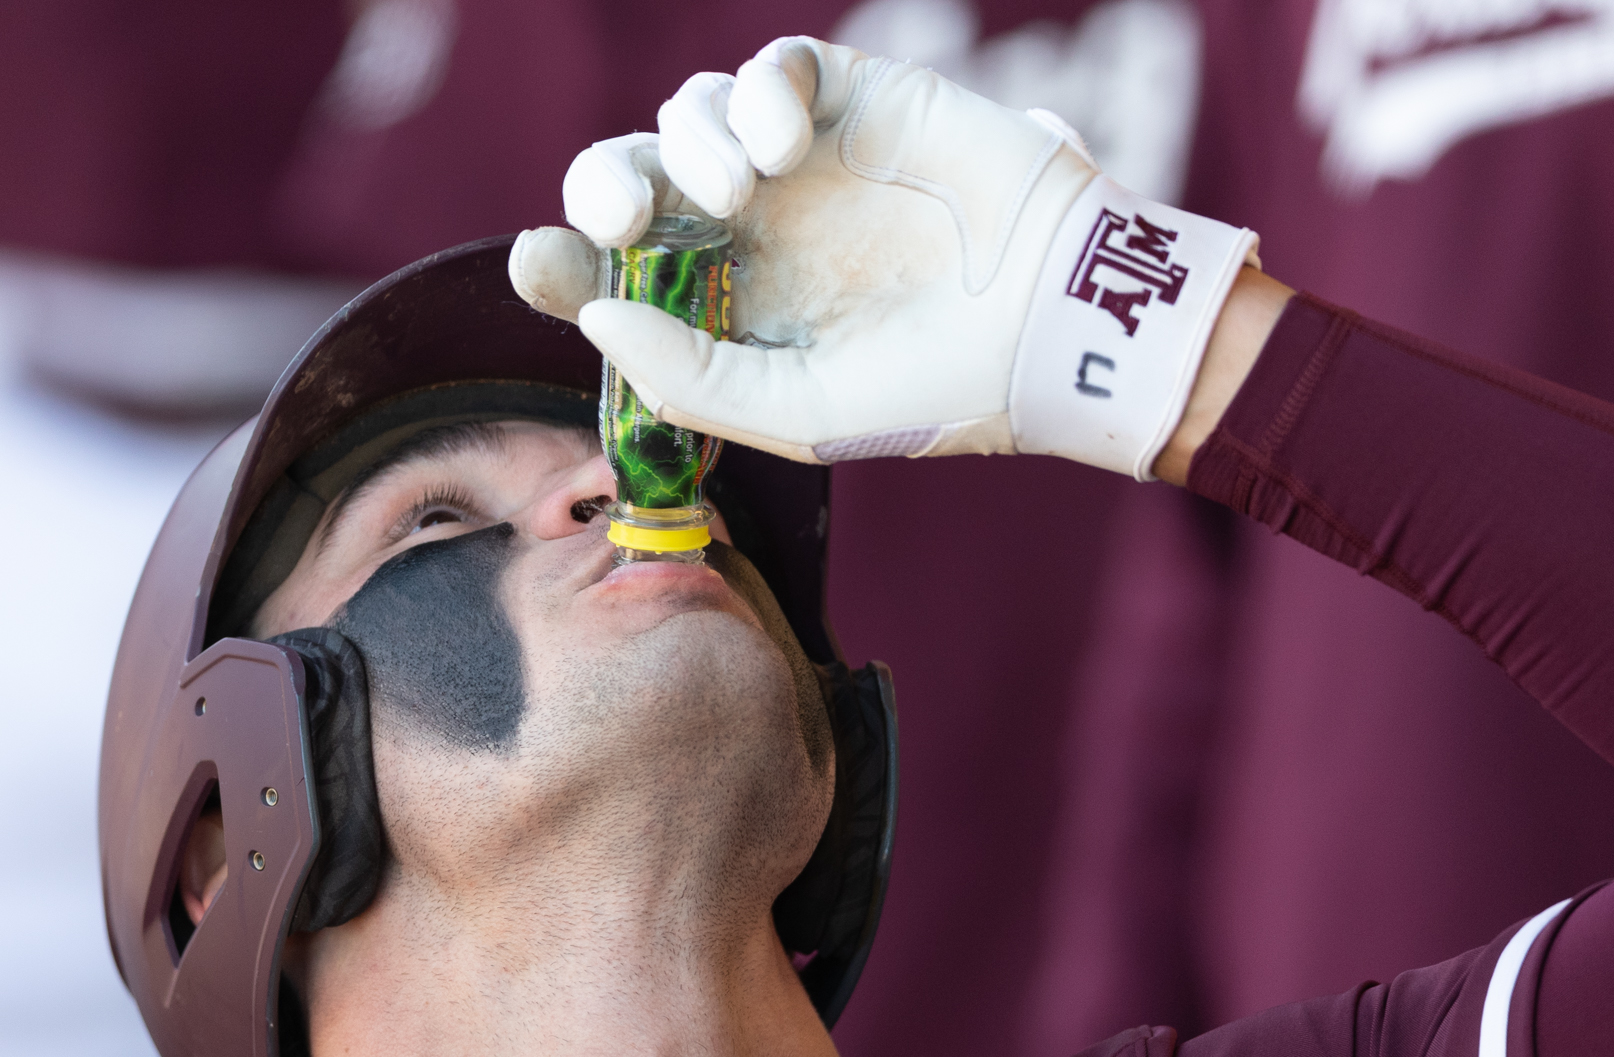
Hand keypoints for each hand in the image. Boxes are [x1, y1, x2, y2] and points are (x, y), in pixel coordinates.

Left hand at [510, 36, 1259, 480]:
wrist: (1051, 327)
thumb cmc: (931, 389)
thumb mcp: (797, 411)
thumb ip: (688, 376)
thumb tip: (593, 314)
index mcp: (731, 306)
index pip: (619, 273)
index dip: (565, 264)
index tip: (541, 267)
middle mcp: (754, 229)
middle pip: (634, 177)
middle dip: (605, 188)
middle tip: (624, 218)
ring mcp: (802, 163)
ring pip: (690, 114)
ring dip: (690, 143)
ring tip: (742, 190)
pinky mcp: (854, 104)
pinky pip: (774, 68)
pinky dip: (759, 92)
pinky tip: (785, 146)